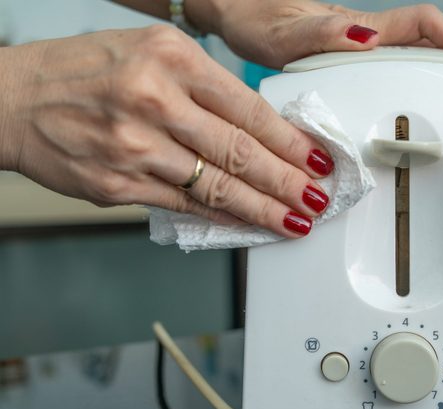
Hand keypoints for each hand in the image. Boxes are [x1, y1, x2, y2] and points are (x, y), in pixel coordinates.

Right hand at [0, 26, 333, 236]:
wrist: (13, 99)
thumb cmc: (84, 71)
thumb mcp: (151, 53)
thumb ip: (205, 86)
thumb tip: (262, 129)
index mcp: (170, 59)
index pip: (249, 108)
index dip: (290, 141)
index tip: (318, 159)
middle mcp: (154, 100)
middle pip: (240, 151)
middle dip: (288, 182)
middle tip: (317, 199)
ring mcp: (134, 147)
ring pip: (217, 186)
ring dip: (264, 209)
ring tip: (295, 221)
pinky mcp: (118, 185)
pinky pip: (184, 207)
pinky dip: (222, 217)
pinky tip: (247, 225)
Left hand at [199, 1, 442, 68]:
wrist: (236, 15)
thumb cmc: (256, 21)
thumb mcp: (284, 34)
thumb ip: (321, 35)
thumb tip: (365, 38)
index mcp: (357, 29)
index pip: (421, 27)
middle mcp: (364, 37)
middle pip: (428, 40)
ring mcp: (358, 47)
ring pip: (415, 52)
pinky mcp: (348, 57)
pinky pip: (394, 64)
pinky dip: (418, 75)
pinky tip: (421, 92)